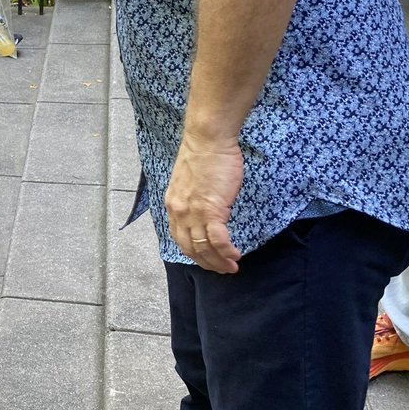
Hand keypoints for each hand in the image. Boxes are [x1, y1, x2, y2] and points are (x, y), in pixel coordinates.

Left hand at [164, 133, 243, 273]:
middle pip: (190, 248)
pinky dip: (226, 252)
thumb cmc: (205, 155)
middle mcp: (179, 212)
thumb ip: (193, 199)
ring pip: (203, 248)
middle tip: (221, 269)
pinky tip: (235, 256)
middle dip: (206, 263)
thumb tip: (205, 208)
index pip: (179, 237)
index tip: (205, 258)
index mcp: (173, 204)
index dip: (193, 252)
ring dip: (218, 262)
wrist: (208, 140)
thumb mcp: (190, 181)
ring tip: (231, 268)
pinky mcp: (211, 210)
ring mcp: (194, 213)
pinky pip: (218, 240)